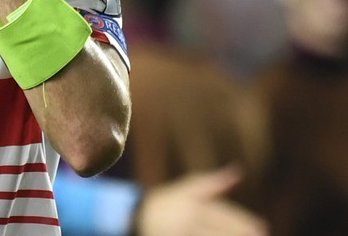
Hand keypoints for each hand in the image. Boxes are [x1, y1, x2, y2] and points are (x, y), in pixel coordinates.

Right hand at [134, 166, 267, 235]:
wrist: (137, 217)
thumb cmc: (170, 201)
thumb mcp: (188, 188)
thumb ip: (213, 182)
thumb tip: (238, 170)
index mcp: (190, 205)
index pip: (221, 215)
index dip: (242, 221)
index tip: (262, 227)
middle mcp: (185, 222)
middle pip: (216, 232)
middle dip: (238, 234)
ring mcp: (178, 235)